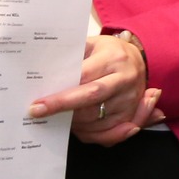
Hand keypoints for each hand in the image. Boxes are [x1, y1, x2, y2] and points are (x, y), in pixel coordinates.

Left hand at [28, 34, 163, 146]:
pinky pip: (106, 134)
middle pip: (90, 101)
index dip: (60, 94)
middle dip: (62, 108)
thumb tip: (44, 72)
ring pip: (95, 120)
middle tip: (38, 112)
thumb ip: (73, 56)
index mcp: (114, 59)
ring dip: (72, 121)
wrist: (140, 61)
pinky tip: (75, 127)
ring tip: (56, 115)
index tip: (38, 103)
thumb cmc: (110, 53)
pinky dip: (87, 133)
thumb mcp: (94, 44)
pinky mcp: (131, 116)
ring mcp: (129, 101)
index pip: (83, 78)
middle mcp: (125, 80)